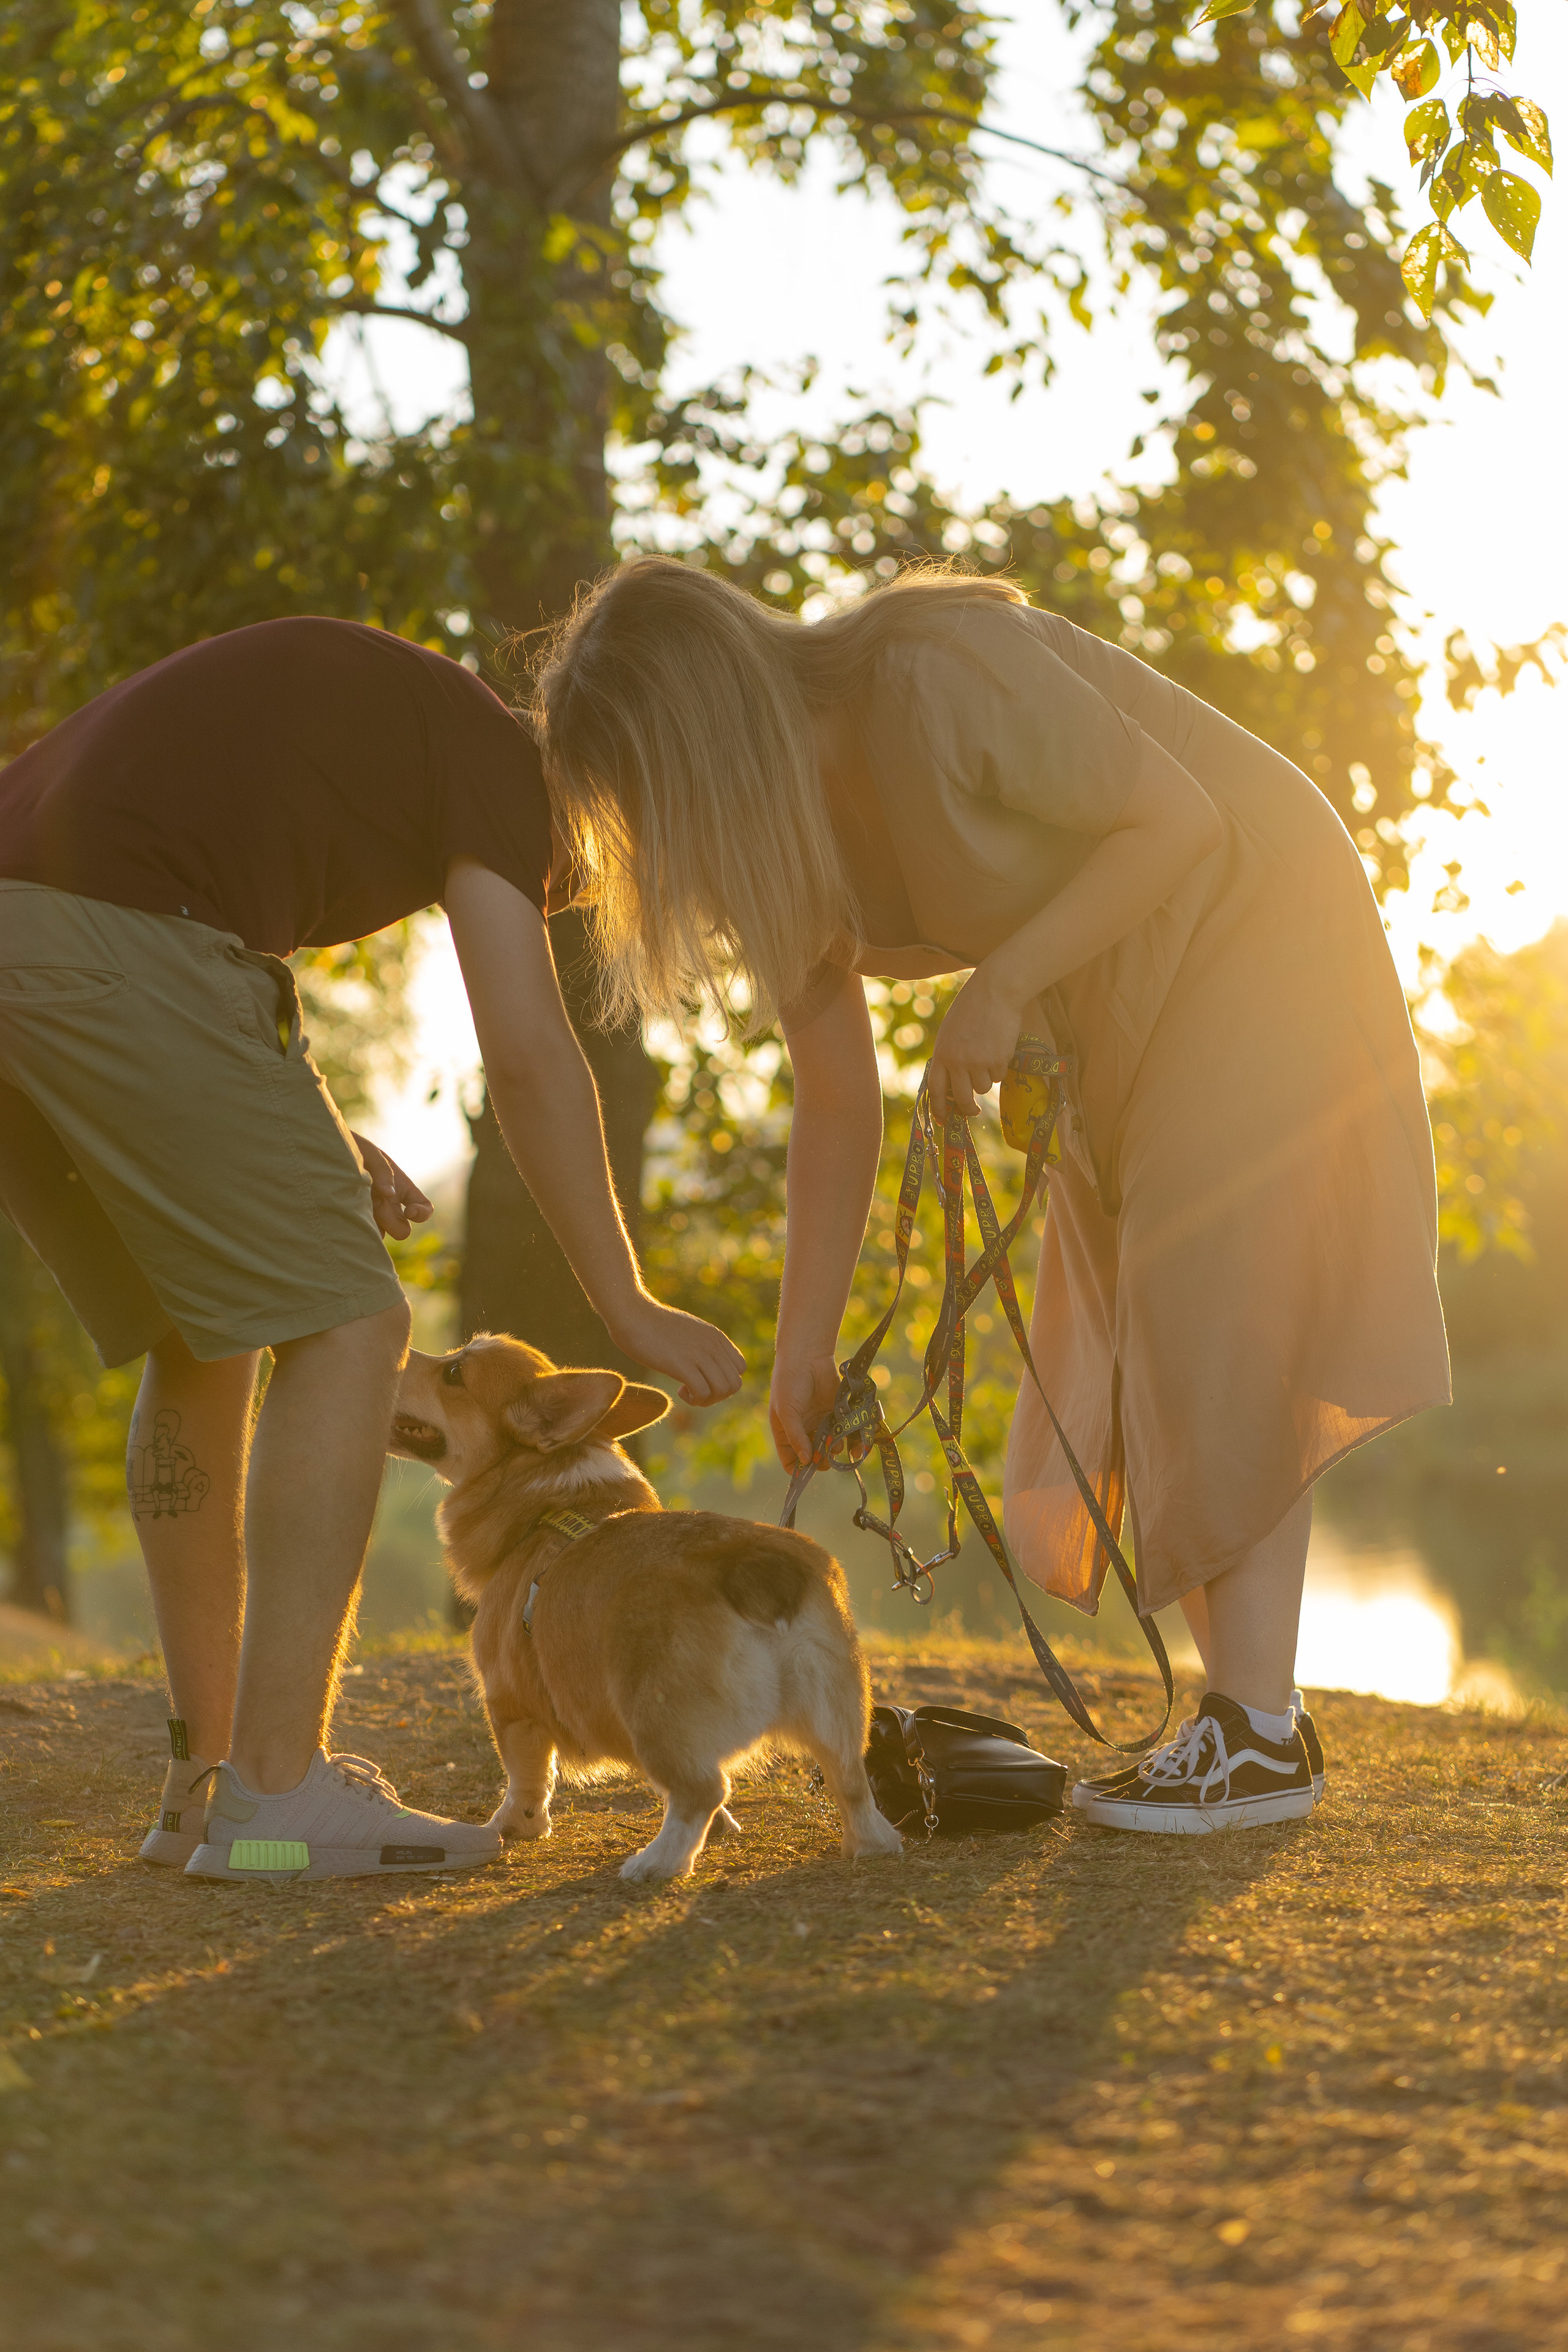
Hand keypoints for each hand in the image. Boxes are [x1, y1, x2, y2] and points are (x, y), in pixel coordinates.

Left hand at [351, 1133, 432, 1240]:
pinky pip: (361, 1233)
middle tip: (376, 1205)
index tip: (409, 1211)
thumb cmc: (352, 1148)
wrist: (323, 1153)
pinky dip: (357, 1226)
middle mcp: (389, 1205)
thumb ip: (383, 1170)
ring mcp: (371, 1215)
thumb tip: (390, 1194)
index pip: (424, 1209)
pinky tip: (345, 1209)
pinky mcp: (353, 1220)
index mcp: (402, 1188)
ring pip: (380, 1234)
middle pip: (403, 1230)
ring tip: (355, 1201)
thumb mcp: (371, 1153)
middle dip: (392, 1222)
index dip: (422, 1214)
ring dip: (372, 1224)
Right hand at [610, 1295, 743, 1406]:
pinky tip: (680, 1391)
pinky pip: (702, 1393)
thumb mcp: (689, 1330)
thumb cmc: (654, 1324)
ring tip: (688, 1392)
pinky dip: (694, 1399)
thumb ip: (702, 1344)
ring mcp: (698, 1354)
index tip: (705, 1379)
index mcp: (716, 1337)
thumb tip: (705, 1363)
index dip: (725, 1381)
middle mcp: (712, 1345)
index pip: (740, 1368)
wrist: (632, 1314)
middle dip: (717, 1396)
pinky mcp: (681, 1365)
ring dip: (707, 1400)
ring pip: (722, 1390)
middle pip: (734, 1384)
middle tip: (696, 1391)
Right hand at [770, 1353, 841, 1473]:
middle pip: (814, 1456)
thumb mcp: (786, 1411)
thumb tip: (805, 1460)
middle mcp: (804, 1432)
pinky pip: (844, 1432)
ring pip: (831, 1446)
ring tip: (836, 1444)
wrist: (807, 1356)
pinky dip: (849, 1438)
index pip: (791, 1461)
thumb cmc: (789, 1383)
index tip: (808, 1472)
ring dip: (835, 1449)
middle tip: (826, 1457)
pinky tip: (852, 1440)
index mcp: (786, 1434)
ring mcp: (822, 1423)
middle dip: (820, 1460)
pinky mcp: (837, 1414)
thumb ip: (795, 1436)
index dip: (798, 1470)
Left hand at [926, 968, 1026, 1122]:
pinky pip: (999, 1076)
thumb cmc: (973, 1008)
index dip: (938, 1108)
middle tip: (973, 1111)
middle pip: (961, 1098)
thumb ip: (950, 1055)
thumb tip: (953, 1083)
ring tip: (989, 1054)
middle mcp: (957, 1061)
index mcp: (942, 1053)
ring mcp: (978, 1062)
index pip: (935, 1089)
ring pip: (983, 1088)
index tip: (942, 1120)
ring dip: (987, 1078)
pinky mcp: (998, 1061)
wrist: (995, 991)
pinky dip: (1001, 1067)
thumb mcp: (951, 1031)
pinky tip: (1000, 1046)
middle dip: (967, 1109)